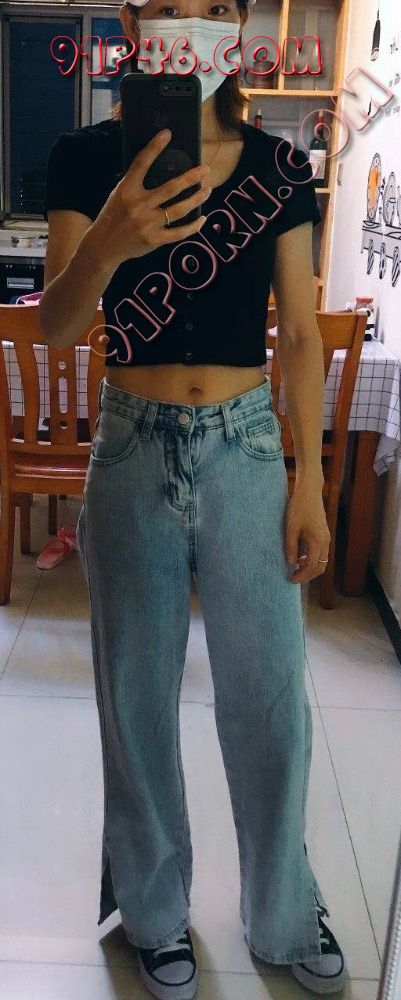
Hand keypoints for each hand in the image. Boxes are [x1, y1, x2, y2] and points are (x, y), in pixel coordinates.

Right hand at [91, 129, 210, 267]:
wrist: (104, 246)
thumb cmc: (114, 215)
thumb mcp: (119, 194)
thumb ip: (136, 183)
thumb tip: (162, 167)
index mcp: (126, 190)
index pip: (141, 163)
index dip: (154, 147)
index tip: (167, 133)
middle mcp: (138, 206)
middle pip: (170, 188)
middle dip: (191, 177)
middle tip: (205, 169)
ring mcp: (147, 224)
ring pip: (179, 209)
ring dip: (197, 199)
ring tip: (207, 190)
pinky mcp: (154, 240)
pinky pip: (179, 233)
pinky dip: (194, 226)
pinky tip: (202, 218)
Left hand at [284, 478, 330, 583]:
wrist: (309, 490)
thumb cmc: (299, 507)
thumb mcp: (291, 528)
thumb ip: (291, 547)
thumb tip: (291, 563)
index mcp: (318, 541)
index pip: (312, 566)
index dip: (302, 576)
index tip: (290, 579)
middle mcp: (325, 541)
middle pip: (320, 566)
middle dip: (308, 575)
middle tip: (294, 577)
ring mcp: (326, 537)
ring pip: (322, 560)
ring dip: (310, 567)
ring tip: (296, 568)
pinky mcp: (323, 533)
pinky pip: (321, 552)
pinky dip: (312, 558)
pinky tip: (300, 556)